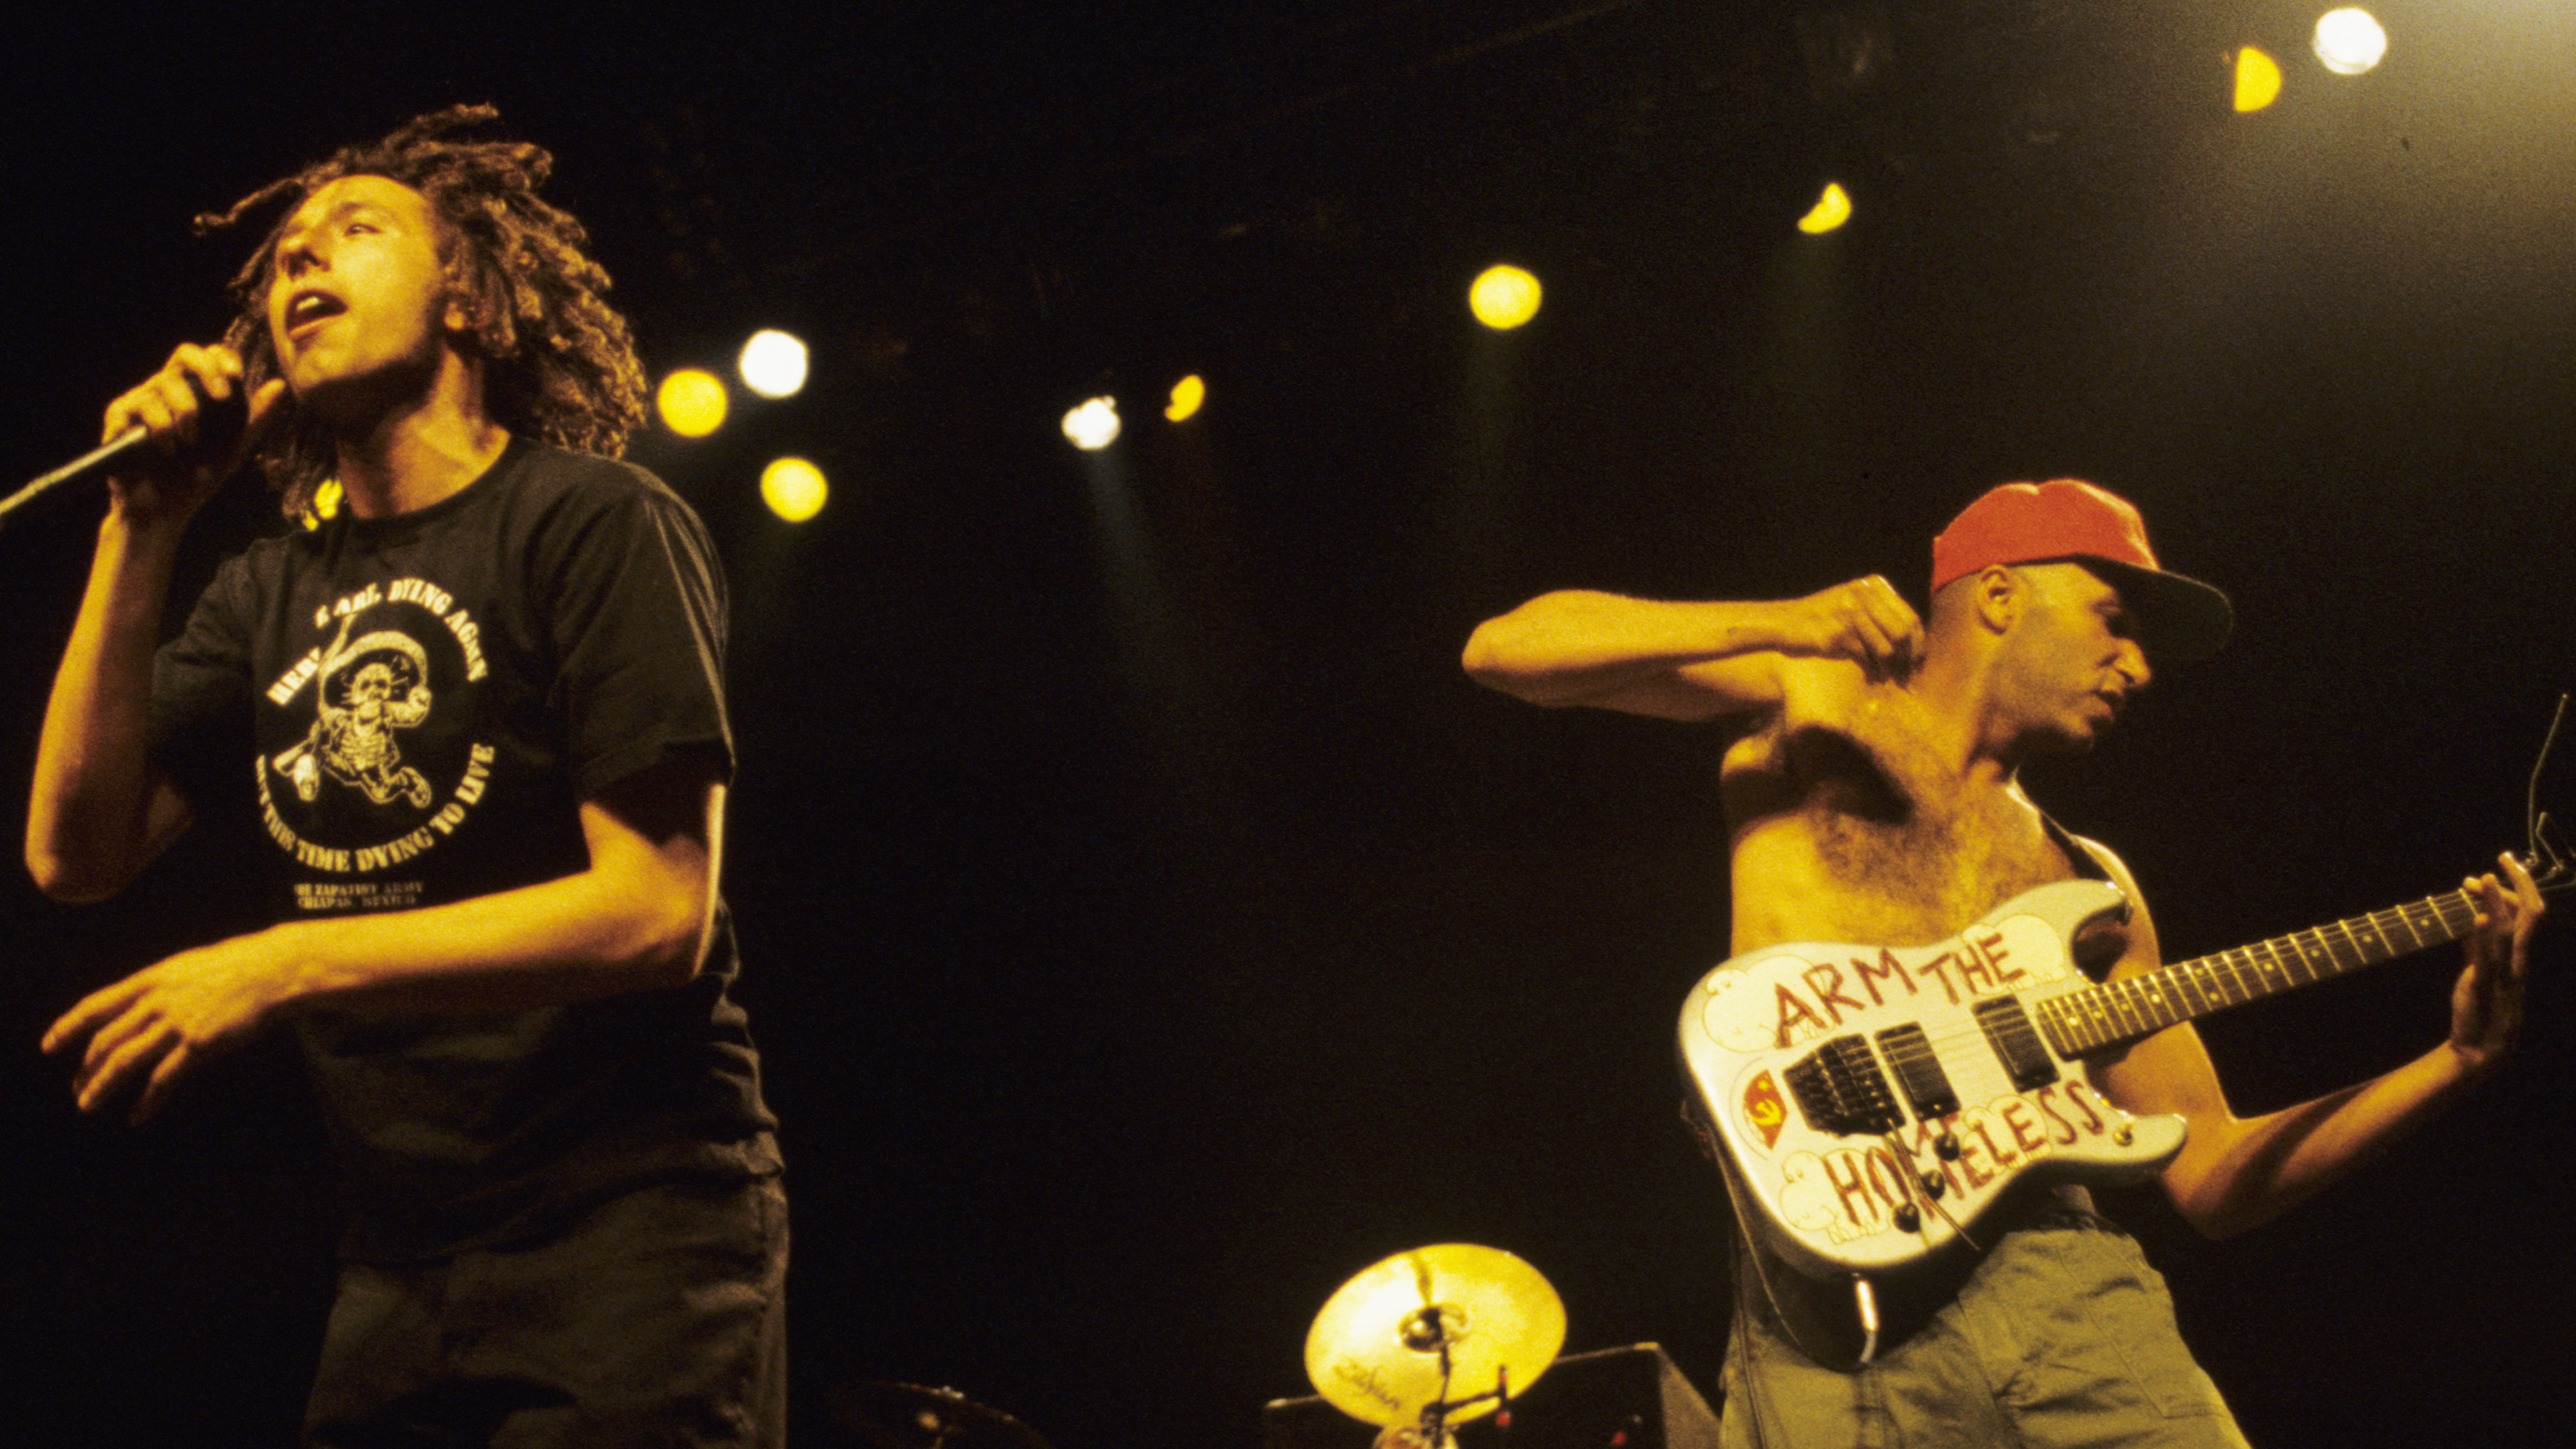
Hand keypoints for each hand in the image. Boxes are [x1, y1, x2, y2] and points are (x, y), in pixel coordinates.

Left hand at [40, 930, 296, 1123]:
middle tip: (78, 1087)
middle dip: (86, 1068)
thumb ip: (160, 986)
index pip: (94, 1006)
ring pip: (124, 1061)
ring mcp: (176, 1024)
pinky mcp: (199, 1045)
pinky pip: (163, 1079)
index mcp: (150, 980)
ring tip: (88, 1105)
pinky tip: (136, 1115)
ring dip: (102, 1086)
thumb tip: (140, 1003)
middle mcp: (156, 1002)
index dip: (67, 1027)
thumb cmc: (238, 966)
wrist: (274, 970)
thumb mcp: (187, 966)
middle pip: (106, 1040)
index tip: (49, 1046)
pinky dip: (146, 1101)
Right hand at [100, 343, 284, 524]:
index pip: (208, 355)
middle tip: (222, 396)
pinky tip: (166, 449)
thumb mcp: (235, 447)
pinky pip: (140, 405)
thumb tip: (279, 384)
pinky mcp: (118, 415)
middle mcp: (168, 389)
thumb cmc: (198, 477)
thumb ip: (256, 417)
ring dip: (185, 414)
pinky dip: (160, 428)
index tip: (237, 376)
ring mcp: (141, 399)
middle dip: (207, 370)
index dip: (222, 357)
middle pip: (184, 353)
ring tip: (188, 443)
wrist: (166, 510)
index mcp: (196, 391)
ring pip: (165, 383)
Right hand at [1782, 575, 1922, 681]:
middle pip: (1903, 632)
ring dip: (1892, 669)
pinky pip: (1868, 657)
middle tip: (1909, 678)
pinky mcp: (1840, 633)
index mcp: (1873, 585)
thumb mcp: (1852, 603)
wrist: (1783, 622)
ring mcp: (1852, 613)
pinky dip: (1874, 672)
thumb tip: (1916, 640)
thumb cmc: (1821, 618)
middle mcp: (1865, 594)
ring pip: (1888, 648)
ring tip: (1889, 680)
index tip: (1918, 664)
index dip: (1919, 644)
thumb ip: (1880, 612)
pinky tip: (1873, 678)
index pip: (1910, 617)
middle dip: (1910, 659)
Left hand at [2450, 852, 2544, 1073]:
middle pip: (2531, 915)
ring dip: (2497, 903)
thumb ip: (2478, 945)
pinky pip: (2489, 960)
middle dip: (2521, 883)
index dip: (2516, 887)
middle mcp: (2517, 961)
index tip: (2495, 867)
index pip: (2528, 912)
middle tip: (2504, 858)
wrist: (2479, 1048)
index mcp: (2519, 955)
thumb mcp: (2480, 969)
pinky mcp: (2484, 986)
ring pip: (2510, 933)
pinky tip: (2477, 918)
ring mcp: (2503, 973)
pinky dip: (2484, 937)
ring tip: (2484, 877)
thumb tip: (2473, 918)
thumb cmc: (2481, 1007)